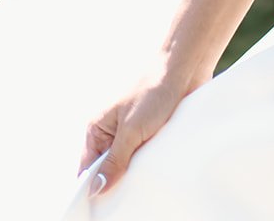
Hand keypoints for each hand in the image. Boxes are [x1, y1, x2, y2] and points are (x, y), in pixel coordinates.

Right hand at [78, 58, 208, 196]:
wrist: (186, 67)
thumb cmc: (154, 90)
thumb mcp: (132, 131)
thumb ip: (114, 162)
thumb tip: (95, 191)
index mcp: (97, 128)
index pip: (88, 169)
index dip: (93, 189)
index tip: (101, 209)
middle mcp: (112, 131)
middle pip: (109, 170)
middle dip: (117, 184)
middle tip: (126, 200)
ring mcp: (133, 132)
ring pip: (129, 165)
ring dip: (136, 174)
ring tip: (144, 183)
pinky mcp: (152, 131)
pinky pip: (146, 156)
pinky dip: (150, 164)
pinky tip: (157, 172)